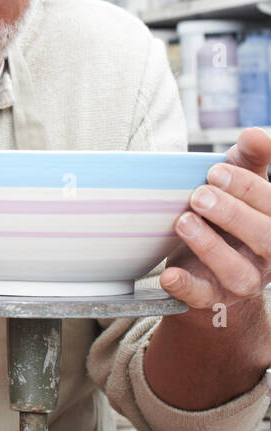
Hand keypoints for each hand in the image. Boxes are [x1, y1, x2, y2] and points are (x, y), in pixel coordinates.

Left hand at [165, 128, 270, 320]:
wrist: (208, 265)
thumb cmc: (227, 216)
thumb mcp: (240, 185)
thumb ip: (248, 159)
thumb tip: (256, 133)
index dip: (249, 187)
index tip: (215, 170)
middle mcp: (268, 256)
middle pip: (267, 239)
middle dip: (233, 214)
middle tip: (199, 195)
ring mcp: (242, 280)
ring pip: (238, 272)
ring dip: (210, 246)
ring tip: (183, 221)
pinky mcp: (211, 297)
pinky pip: (203, 297)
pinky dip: (186, 286)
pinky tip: (169, 275)